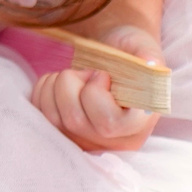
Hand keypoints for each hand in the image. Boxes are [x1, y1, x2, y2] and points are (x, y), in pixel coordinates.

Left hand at [29, 23, 163, 151]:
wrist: (111, 57)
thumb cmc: (129, 53)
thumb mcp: (143, 50)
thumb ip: (149, 58)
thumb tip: (151, 65)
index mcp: (138, 125)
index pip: (107, 123)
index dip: (95, 93)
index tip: (103, 74)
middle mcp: (112, 141)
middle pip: (75, 120)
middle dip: (72, 83)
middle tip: (86, 70)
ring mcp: (85, 140)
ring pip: (54, 118)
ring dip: (55, 85)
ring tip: (74, 73)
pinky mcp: (62, 133)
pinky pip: (40, 115)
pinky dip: (43, 90)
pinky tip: (58, 80)